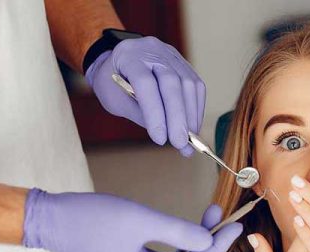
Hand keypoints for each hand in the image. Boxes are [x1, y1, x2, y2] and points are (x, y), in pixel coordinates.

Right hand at [22, 189, 241, 251]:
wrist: (50, 219)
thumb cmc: (90, 218)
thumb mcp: (140, 220)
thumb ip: (178, 231)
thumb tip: (210, 240)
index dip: (217, 245)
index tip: (235, 225)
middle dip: (208, 244)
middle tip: (223, 218)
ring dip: (194, 242)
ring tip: (210, 215)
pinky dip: (179, 244)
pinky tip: (189, 226)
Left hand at [85, 36, 204, 156]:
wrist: (119, 61)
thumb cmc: (113, 83)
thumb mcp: (116, 100)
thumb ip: (140, 114)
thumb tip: (168, 135)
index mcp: (128, 55)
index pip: (145, 83)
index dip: (154, 112)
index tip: (160, 139)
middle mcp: (152, 50)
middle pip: (172, 82)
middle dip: (178, 116)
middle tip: (180, 143)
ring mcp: (171, 55)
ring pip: (189, 84)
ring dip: (190, 115)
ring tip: (188, 139)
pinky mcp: (184, 64)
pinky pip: (196, 86)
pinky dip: (196, 109)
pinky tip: (192, 126)